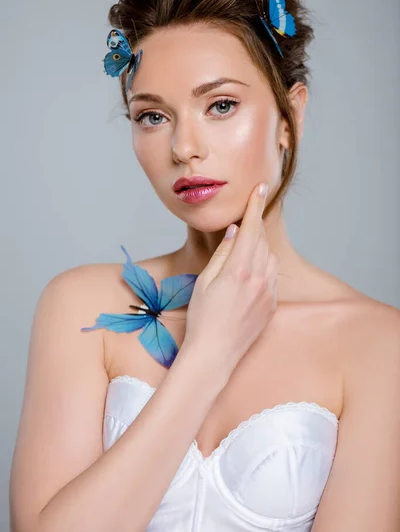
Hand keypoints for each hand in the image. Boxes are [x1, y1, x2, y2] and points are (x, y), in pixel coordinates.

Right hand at [183, 182, 279, 375]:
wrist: (214, 355)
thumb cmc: (202, 318)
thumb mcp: (205, 281)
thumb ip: (223, 253)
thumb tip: (235, 231)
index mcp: (239, 270)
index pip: (251, 228)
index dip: (256, 205)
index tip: (262, 187)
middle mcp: (260, 279)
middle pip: (262, 240)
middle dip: (255, 226)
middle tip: (245, 220)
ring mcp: (269, 293)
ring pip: (271, 257)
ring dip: (260, 247)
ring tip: (243, 252)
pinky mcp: (272, 305)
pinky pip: (273, 276)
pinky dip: (265, 266)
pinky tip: (249, 274)